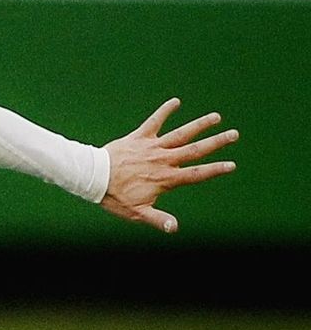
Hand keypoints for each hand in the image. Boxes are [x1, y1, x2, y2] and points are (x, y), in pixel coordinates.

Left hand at [102, 101, 236, 233]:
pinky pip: (154, 121)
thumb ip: (158, 219)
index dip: (215, 170)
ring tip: (216, 116)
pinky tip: (176, 101)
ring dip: (199, 125)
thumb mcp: (137, 213)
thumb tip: (175, 228)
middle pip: (195, 150)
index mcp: (166, 178)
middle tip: (234, 134)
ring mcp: (152, 147)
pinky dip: (164, 111)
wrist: (94, 178)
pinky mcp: (139, 137)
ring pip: (181, 134)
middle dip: (216, 142)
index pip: (197, 174)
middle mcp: (163, 160)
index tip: (232, 165)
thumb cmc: (115, 197)